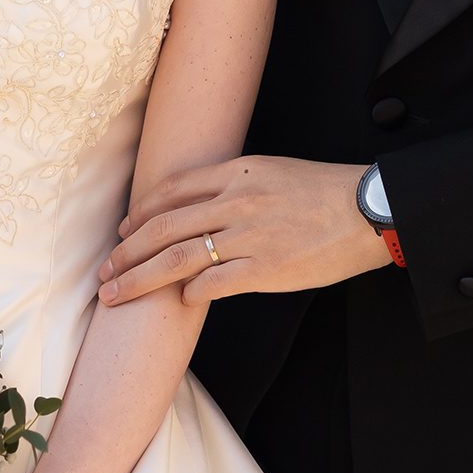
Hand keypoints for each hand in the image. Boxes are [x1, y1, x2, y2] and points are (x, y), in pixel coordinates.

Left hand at [96, 157, 387, 308]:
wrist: (367, 210)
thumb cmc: (324, 192)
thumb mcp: (273, 171)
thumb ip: (235, 185)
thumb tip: (199, 209)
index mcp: (238, 172)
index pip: (172, 190)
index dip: (140, 213)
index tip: (123, 230)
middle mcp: (236, 201)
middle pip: (162, 227)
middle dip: (126, 252)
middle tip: (105, 272)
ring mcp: (249, 236)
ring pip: (176, 258)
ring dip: (139, 279)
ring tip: (116, 294)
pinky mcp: (264, 269)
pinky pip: (211, 284)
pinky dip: (189, 294)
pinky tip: (179, 301)